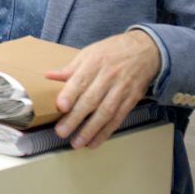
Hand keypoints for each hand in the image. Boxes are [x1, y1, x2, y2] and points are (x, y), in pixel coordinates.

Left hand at [46, 30, 160, 148]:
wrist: (145, 50)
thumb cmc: (112, 51)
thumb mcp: (90, 52)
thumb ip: (70, 68)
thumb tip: (48, 76)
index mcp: (95, 62)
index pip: (81, 80)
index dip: (70, 94)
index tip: (60, 106)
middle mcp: (108, 77)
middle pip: (91, 100)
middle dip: (76, 118)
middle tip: (61, 132)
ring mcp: (121, 90)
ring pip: (105, 113)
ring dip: (91, 130)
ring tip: (77, 142)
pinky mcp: (131, 100)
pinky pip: (118, 119)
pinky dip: (106, 132)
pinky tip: (94, 142)